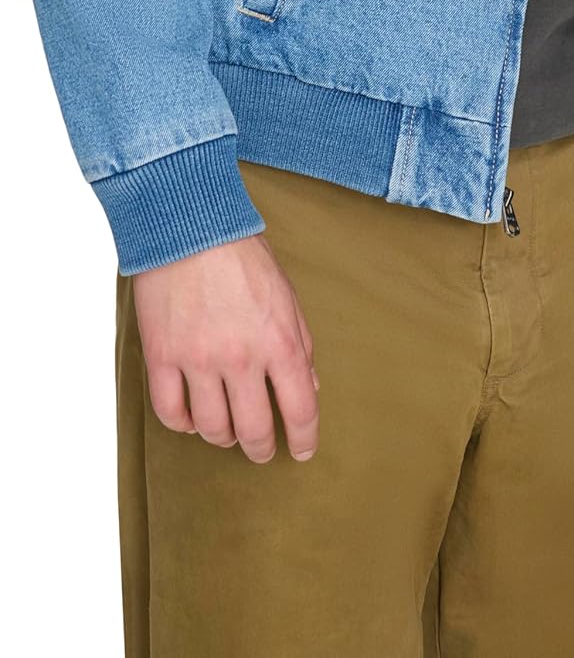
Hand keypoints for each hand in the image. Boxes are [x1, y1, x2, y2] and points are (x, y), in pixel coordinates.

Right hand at [133, 233, 319, 463]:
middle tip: (262, 451)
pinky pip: (170, 412)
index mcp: (279, 341)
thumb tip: (307, 386)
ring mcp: (198, 360)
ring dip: (222, 437)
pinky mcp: (161, 357)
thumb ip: (300, 344)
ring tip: (226, 433)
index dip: (304, 438)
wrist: (189, 227)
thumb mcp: (286, 295)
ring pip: (211, 428)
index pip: (299, 408)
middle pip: (253, 429)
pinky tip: (192, 418)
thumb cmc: (243, 255)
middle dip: (261, 448)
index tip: (302, 451)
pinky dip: (183, 424)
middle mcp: (240, 357)